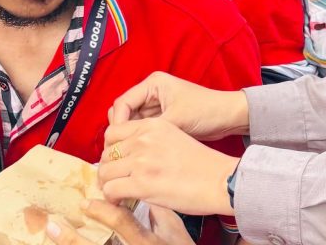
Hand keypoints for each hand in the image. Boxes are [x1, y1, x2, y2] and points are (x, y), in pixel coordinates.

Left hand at [45, 199, 194, 244]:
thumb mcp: (176, 233)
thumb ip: (159, 212)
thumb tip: (140, 192)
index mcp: (148, 244)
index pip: (123, 224)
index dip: (103, 211)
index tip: (86, 203)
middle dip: (72, 239)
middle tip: (54, 225)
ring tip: (53, 233)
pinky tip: (66, 242)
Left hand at [100, 118, 238, 216]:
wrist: (221, 180)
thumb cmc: (203, 164)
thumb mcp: (174, 137)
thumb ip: (150, 140)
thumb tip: (130, 154)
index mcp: (152, 125)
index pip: (113, 132)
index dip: (111, 149)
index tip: (117, 162)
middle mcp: (144, 139)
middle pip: (106, 153)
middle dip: (108, 168)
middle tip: (116, 180)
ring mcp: (141, 161)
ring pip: (104, 172)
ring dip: (108, 184)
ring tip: (118, 192)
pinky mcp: (141, 183)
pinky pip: (111, 190)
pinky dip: (112, 199)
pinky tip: (122, 201)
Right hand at [109, 72, 248, 140]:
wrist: (228, 117)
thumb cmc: (207, 111)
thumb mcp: (176, 119)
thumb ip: (149, 130)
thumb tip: (128, 144)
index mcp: (153, 84)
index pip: (122, 103)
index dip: (118, 123)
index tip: (118, 143)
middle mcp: (151, 93)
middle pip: (123, 113)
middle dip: (120, 131)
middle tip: (120, 152)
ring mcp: (156, 106)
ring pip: (131, 123)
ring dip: (129, 138)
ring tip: (128, 156)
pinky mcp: (162, 119)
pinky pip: (142, 130)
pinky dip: (139, 140)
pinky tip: (138, 154)